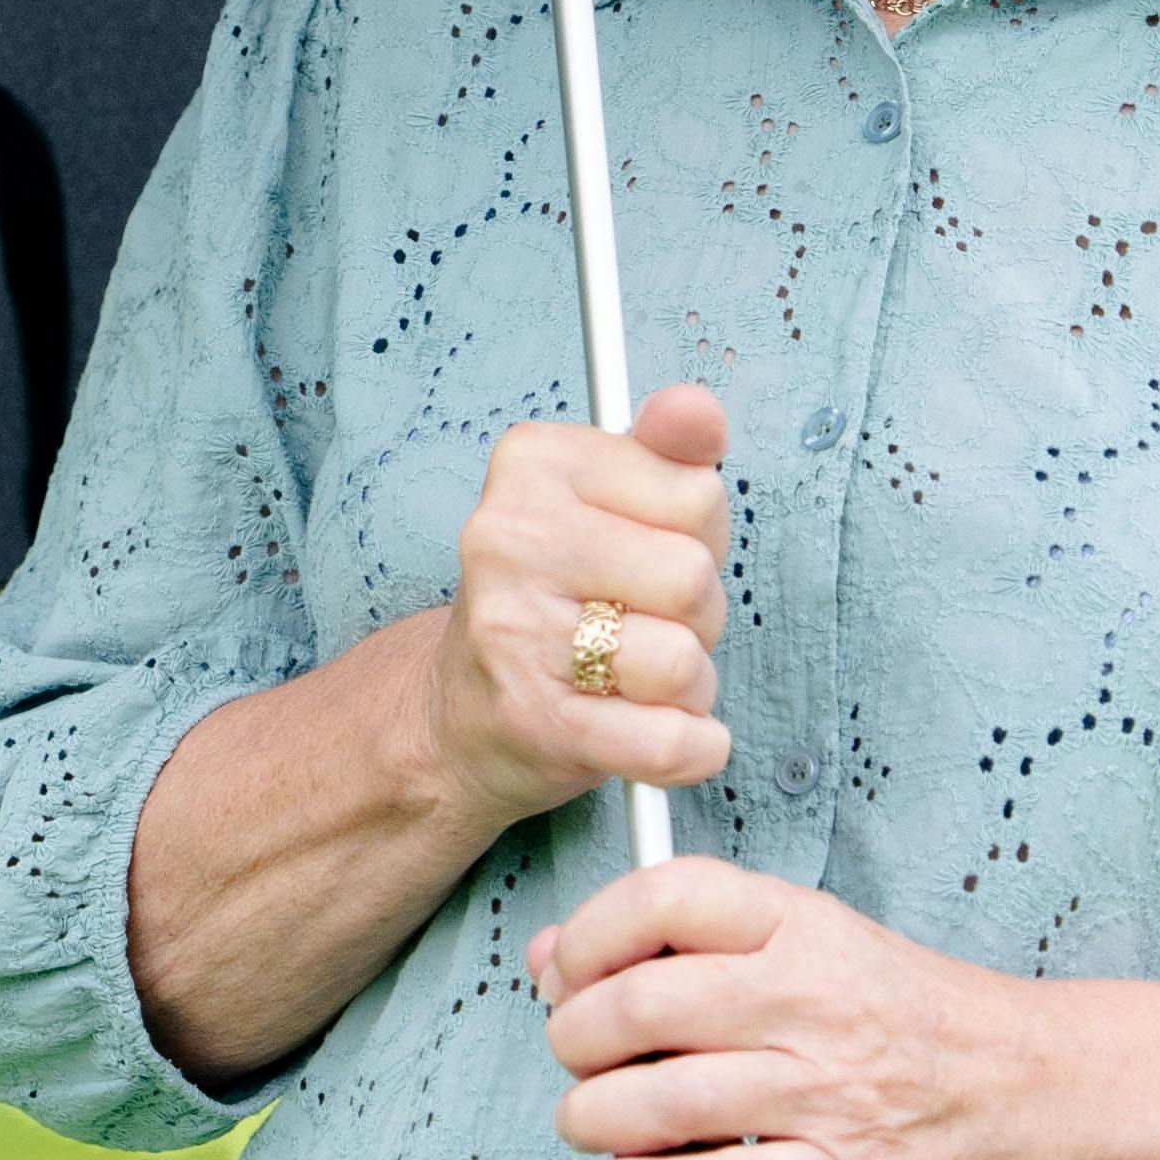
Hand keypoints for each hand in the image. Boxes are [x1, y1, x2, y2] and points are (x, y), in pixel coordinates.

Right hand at [399, 387, 735, 833]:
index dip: (694, 536)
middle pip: (693, 578)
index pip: (696, 493)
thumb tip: (698, 410)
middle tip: (640, 622)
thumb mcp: (611, 502)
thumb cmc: (559, 598)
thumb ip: (668, 450)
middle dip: (695, 615)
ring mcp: (515, 633)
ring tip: (635, 678)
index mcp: (532, 464)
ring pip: (684, 662)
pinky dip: (692, 749)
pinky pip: (669, 741)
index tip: (643, 552)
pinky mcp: (536, 722)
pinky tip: (660, 734)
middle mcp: (507, 538)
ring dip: (688, 686)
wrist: (461, 713)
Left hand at [532, 853, 1049, 1159]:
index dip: (587, 935)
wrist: (1044, 1093)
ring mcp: (826, 1092)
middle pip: (641, 1005)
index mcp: (805, 927)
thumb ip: (701, 945)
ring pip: (663, 1101)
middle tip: (573, 1057)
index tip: (563, 971)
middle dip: (574, 1039)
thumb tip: (554, 954)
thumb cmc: (922, 1019)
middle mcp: (811, 999)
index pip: (664, 897)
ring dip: (592, 1120)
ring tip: (587, 1125)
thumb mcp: (825, 944)